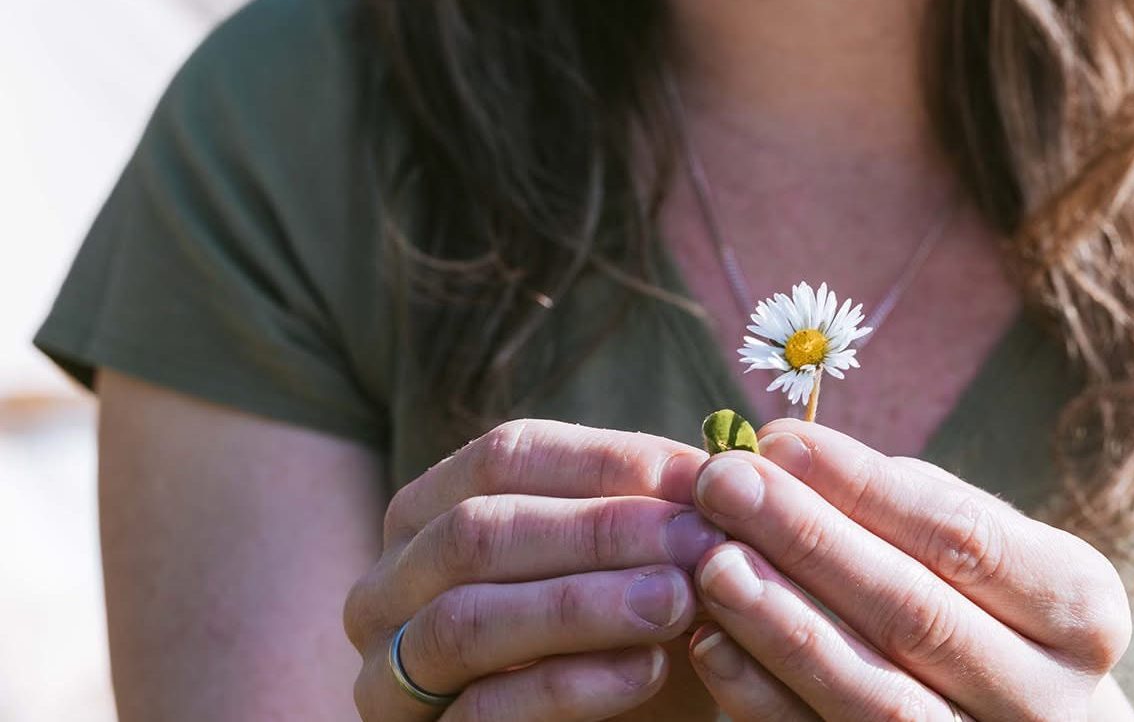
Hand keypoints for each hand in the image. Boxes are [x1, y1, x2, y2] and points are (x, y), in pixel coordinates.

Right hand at [343, 419, 724, 720]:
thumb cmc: (631, 632)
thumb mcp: (646, 560)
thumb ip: (664, 508)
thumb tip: (728, 452)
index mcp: (434, 508)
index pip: (510, 454)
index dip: (611, 462)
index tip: (707, 475)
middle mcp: (390, 582)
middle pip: (480, 531)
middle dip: (601, 532)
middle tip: (702, 539)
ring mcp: (389, 672)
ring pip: (468, 619)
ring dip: (582, 604)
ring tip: (679, 599)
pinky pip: (482, 710)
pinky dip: (569, 685)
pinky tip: (647, 670)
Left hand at [684, 419, 1131, 720]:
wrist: (1018, 721)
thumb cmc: (987, 608)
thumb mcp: (987, 551)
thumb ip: (905, 505)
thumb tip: (783, 453)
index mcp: (1082, 610)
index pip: (961, 537)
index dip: (862, 486)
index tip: (776, 439)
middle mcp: (1051, 699)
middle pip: (915, 612)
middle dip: (808, 539)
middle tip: (723, 482)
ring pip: (877, 697)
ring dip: (784, 623)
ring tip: (713, 560)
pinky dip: (764, 697)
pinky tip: (712, 641)